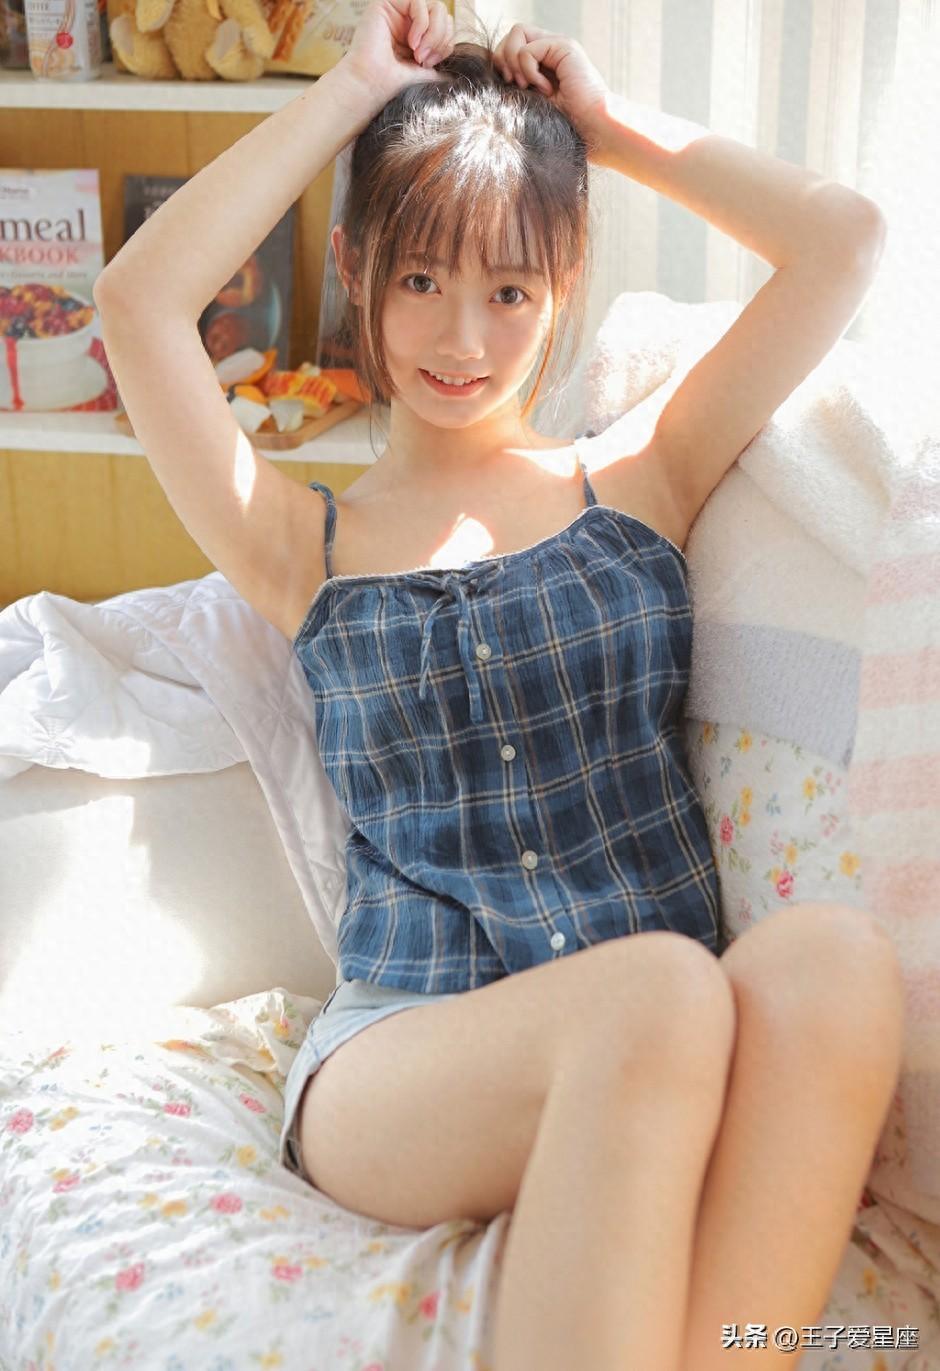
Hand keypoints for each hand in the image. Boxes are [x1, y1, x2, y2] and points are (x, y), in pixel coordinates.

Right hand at [341, 0, 455, 106]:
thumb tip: (458, 66)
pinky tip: (411, 42)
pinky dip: (422, 25)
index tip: (430, 64)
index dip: (446, 43)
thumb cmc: (393, 82)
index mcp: (416, 31)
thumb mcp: (426, 69)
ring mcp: (397, 8)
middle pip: (443, 13)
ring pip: (435, 6)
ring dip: (433, 33)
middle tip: (424, 59)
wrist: (371, 85)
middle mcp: (406, 18)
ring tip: (418, 53)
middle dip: (440, 38)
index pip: (446, 24)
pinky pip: (419, 2)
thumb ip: (441, 59)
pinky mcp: (385, 1)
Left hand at [493, 25, 610, 154]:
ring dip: (515, 62)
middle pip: (511, 34)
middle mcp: (549, 47)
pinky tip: (545, 89)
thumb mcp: (530, 102)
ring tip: (528, 86)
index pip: (510, 43)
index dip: (501, 61)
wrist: (592, 129)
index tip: (508, 86)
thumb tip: (492, 75)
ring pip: (517, 33)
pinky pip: (528, 50)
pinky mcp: (564, 47)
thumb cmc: (564, 125)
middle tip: (515, 84)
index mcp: (542, 60)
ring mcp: (557, 45)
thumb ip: (515, 84)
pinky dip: (529, 71)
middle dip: (504, 58)